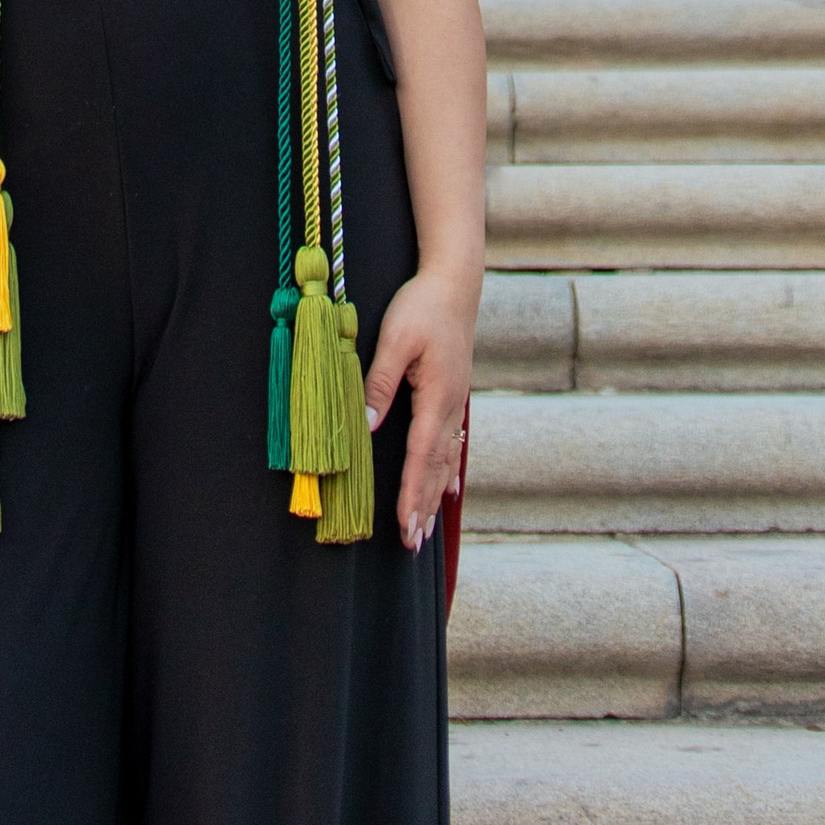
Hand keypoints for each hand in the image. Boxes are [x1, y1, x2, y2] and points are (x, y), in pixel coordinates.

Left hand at [363, 261, 475, 553]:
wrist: (455, 281)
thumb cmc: (422, 306)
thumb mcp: (396, 340)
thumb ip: (381, 383)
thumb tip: (367, 424)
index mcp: (437, 398)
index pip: (419, 456)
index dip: (410, 493)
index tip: (404, 525)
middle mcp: (451, 406)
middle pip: (436, 467)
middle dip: (423, 506)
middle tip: (413, 543)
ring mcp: (457, 401)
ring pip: (446, 459)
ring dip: (434, 494)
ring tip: (427, 528)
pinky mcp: (454, 393)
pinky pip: (453, 442)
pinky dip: (449, 469)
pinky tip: (449, 486)